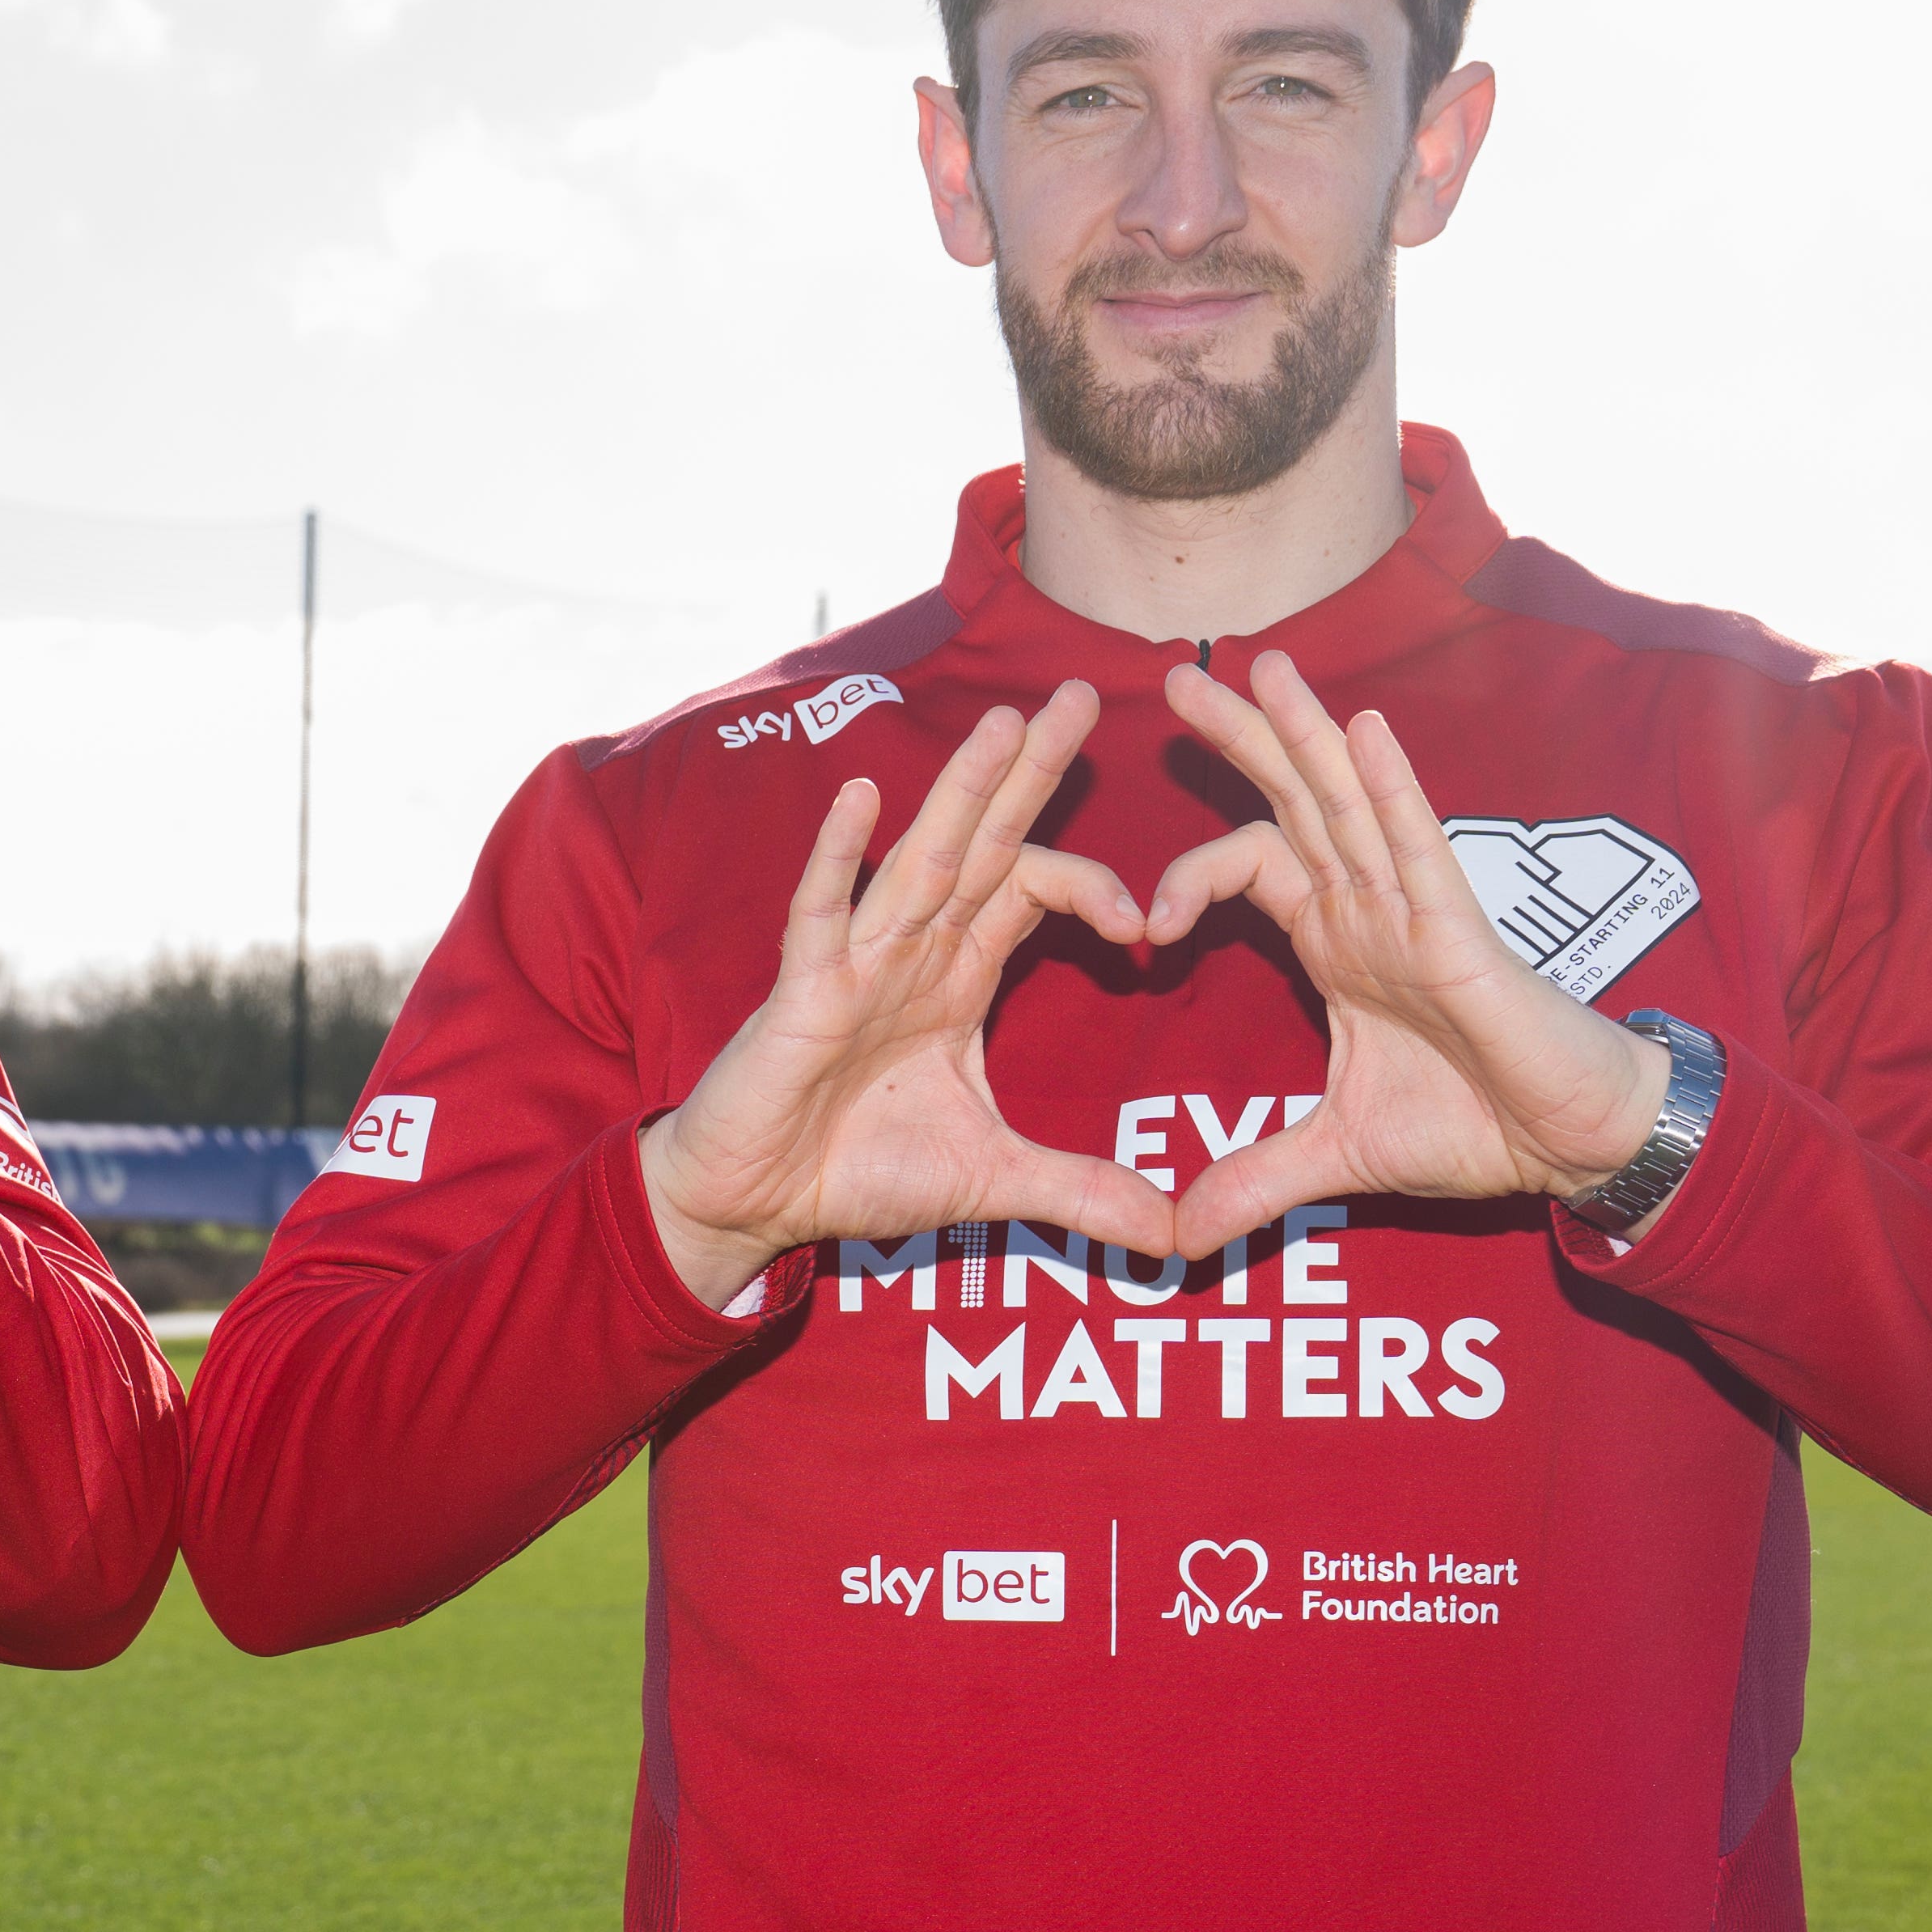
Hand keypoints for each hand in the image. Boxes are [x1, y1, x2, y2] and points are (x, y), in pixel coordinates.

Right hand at [634, 684, 1176, 1305]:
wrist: (758, 1202)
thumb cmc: (857, 1170)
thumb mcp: (991, 1180)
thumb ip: (1080, 1192)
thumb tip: (1173, 1238)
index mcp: (956, 976)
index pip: (1029, 892)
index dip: (1089, 885)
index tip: (1148, 922)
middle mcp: (911, 952)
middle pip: (982, 843)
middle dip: (1031, 773)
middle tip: (1082, 693)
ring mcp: (854, 962)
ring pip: (918, 860)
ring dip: (960, 792)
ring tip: (1005, 722)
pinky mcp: (801, 992)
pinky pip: (821, 914)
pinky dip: (839, 857)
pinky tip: (862, 797)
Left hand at [1139, 650, 1673, 1252]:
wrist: (1567, 1142)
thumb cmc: (1475, 1124)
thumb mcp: (1337, 1157)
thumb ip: (1254, 1181)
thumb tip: (1176, 1236)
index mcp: (1338, 940)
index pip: (1251, 866)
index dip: (1188, 875)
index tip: (1139, 929)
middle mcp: (1371, 907)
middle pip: (1293, 801)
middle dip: (1240, 738)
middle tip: (1176, 675)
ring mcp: (1417, 908)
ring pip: (1349, 801)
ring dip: (1307, 731)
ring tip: (1262, 664)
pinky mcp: (1460, 929)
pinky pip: (1418, 843)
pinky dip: (1390, 784)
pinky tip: (1363, 727)